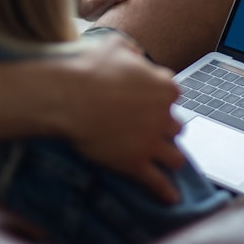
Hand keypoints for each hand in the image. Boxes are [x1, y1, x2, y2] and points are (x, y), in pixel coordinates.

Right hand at [60, 34, 185, 202]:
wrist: (66, 95)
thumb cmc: (87, 67)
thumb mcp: (114, 45)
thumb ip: (131, 51)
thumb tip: (134, 55)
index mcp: (163, 86)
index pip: (172, 93)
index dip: (160, 98)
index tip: (150, 101)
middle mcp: (163, 116)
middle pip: (176, 127)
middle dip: (166, 128)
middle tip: (152, 130)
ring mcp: (151, 142)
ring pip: (174, 157)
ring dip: (171, 158)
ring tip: (167, 162)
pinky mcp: (135, 163)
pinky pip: (157, 182)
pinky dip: (165, 191)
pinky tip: (171, 198)